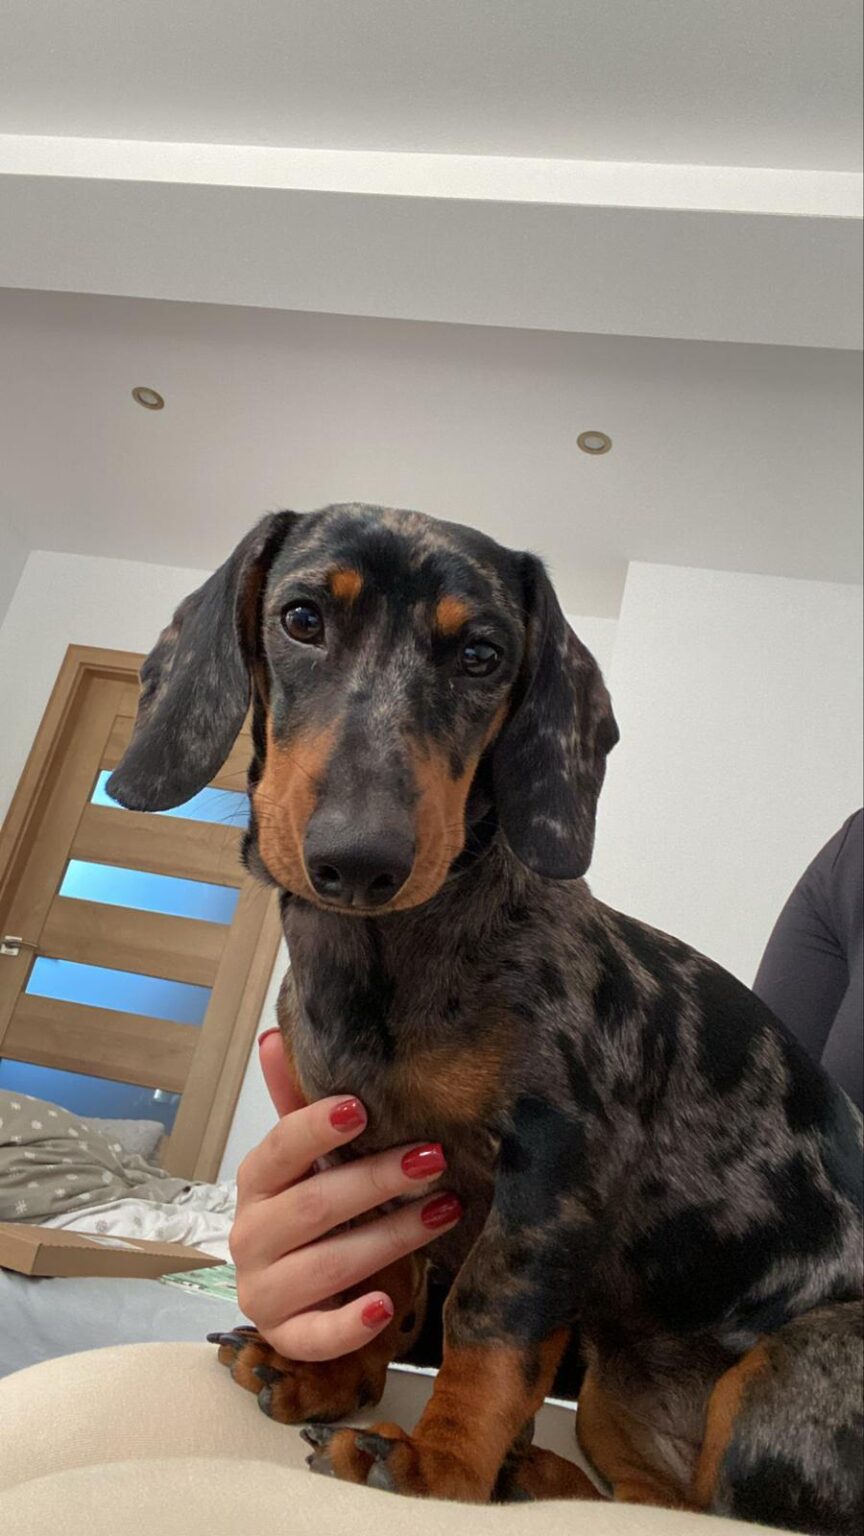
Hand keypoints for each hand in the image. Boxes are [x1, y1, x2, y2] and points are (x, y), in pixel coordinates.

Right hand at [229, 1028, 461, 1361]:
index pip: (278, 1150)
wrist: (308, 1293)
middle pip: (311, 1206)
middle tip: (434, 1158)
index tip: (361, 1108)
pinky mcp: (287, 1338)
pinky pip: (314, 1337)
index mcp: (256, 1182)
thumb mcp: (312, 1159)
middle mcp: (250, 1235)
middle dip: (376, 1180)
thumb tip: (273, 1035)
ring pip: (325, 1266)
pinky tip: (386, 1307)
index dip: (315, 1129)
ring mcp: (264, 1291)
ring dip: (390, 1237)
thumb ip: (297, 1104)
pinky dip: (349, 1325)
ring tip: (445, 1210)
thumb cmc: (319, 1210)